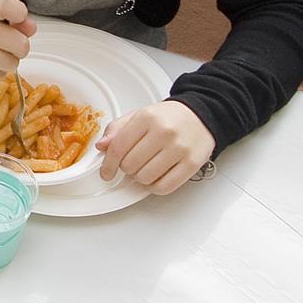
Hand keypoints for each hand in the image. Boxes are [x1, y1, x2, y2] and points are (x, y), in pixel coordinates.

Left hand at [96, 100, 213, 192]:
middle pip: (130, 165)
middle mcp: (164, 132)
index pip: (118, 148)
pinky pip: (165, 187)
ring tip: (146, 167)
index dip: (108, 164)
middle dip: (127, 168)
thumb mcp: (139, 116)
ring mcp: (180, 148)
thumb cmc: (168, 118)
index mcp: (147, 117)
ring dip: (140, 177)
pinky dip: (155, 187)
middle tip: (133, 162)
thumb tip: (102, 146)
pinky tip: (156, 177)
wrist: (201, 116)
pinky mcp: (192, 163)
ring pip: (145, 178)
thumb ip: (117, 129)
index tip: (106, 172)